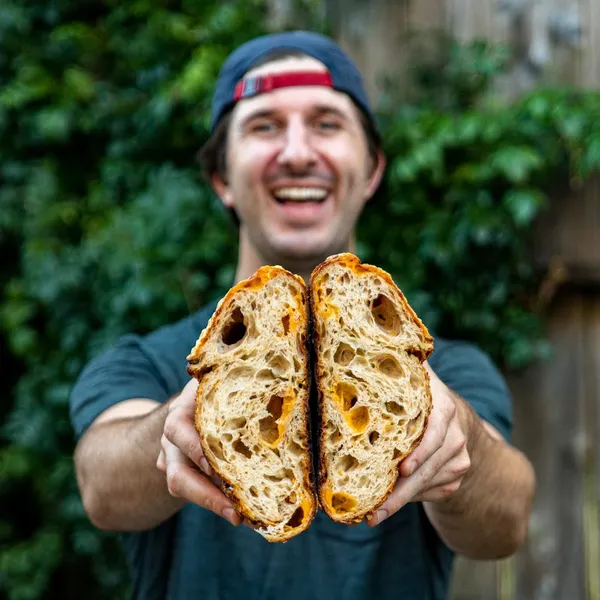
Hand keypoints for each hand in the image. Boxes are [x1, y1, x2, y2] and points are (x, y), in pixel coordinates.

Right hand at [156, 378, 242, 526]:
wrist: (185, 408)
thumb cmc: (211, 390)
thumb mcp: (215, 380)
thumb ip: (230, 376)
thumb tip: (273, 364)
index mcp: (180, 412)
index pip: (178, 430)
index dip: (196, 450)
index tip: (218, 467)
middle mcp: (172, 440)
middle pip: (178, 474)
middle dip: (206, 494)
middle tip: (236, 510)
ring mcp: (174, 461)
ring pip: (184, 489)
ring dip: (213, 505)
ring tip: (242, 518)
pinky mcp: (186, 476)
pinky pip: (197, 494)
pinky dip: (220, 504)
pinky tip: (247, 515)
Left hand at [368, 362, 471, 525]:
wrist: (457, 420)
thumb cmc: (422, 393)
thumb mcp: (416, 375)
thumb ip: (400, 361)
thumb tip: (365, 340)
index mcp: (444, 406)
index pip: (435, 430)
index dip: (420, 450)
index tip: (400, 469)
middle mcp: (455, 434)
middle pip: (429, 467)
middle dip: (401, 492)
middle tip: (375, 510)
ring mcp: (459, 458)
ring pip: (428, 485)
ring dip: (401, 501)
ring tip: (373, 515)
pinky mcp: (455, 478)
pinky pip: (431, 493)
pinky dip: (409, 500)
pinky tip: (386, 506)